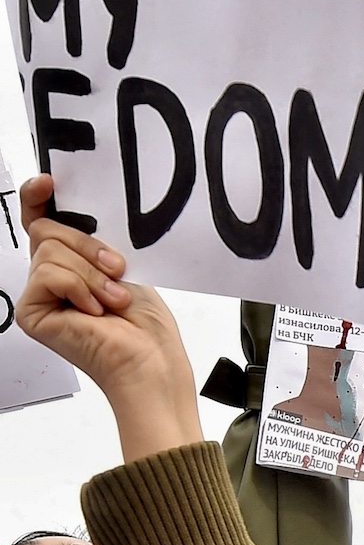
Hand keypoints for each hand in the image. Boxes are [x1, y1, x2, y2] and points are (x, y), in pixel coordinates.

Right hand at [17, 175, 202, 458]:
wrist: (151, 363)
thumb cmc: (146, 327)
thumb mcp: (125, 269)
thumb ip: (95, 241)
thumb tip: (78, 209)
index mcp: (72, 264)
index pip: (42, 222)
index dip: (40, 198)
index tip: (50, 182)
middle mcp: (50, 278)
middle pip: (47, 231)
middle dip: (88, 246)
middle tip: (118, 270)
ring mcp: (39, 295)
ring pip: (50, 251)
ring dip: (93, 274)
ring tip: (114, 300)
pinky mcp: (32, 312)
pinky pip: (48, 274)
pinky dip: (80, 288)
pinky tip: (95, 311)